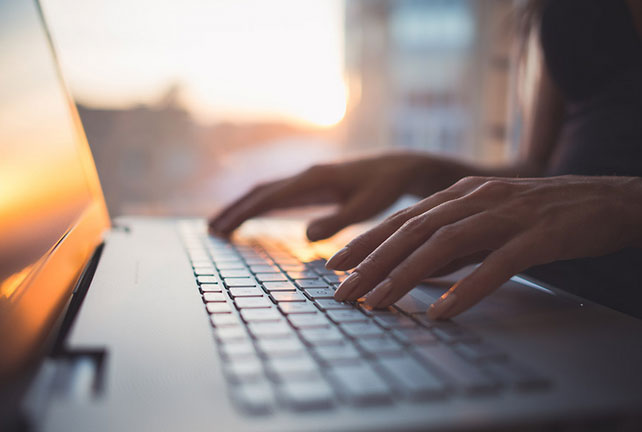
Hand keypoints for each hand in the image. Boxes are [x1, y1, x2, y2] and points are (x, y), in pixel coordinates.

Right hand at [209, 152, 463, 240]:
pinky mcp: (313, 185)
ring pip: (266, 191)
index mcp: (314, 179)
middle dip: (234, 210)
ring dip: (243, 207)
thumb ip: (338, 221)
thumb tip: (306, 236)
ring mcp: (308, 179)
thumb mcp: (367, 207)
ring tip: (221, 226)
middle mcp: (306, 175)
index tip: (222, 228)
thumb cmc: (386, 188)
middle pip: (260, 191)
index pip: (269, 197)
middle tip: (211, 230)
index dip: (244, 213)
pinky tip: (253, 217)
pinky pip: (279, 195)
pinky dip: (260, 206)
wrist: (399, 167)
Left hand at [328, 175, 641, 318]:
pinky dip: (468, 287)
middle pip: (413, 231)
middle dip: (372, 262)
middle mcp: (476, 199)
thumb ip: (454, 242)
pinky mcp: (538, 235)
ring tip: (378, 303)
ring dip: (406, 275)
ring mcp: (506, 214)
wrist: (606, 199)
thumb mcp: (488, 220)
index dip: (366, 241)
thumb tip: (417, 270)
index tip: (336, 265)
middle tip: (343, 291)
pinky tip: (444, 311)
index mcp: (461, 195)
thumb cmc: (543, 213)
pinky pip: (497, 264)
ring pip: (445, 244)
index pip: (402, 219)